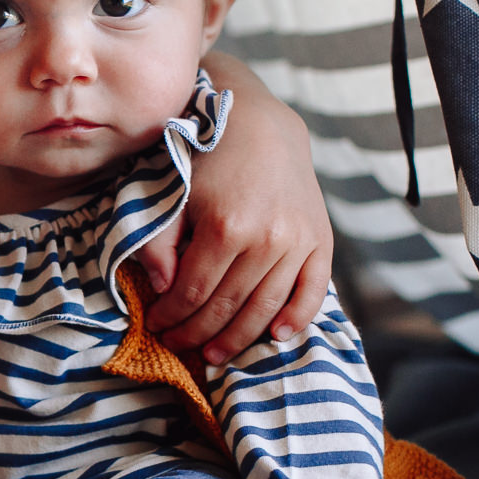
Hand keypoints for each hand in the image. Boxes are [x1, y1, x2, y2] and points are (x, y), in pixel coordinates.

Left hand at [138, 53, 331, 364]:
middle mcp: (269, 239)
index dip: (172, 316)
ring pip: (267, 307)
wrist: (259, 123)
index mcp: (227, 228)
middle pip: (229, 306)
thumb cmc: (205, 158)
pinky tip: (278, 338)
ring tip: (216, 355)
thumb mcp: (171, 194)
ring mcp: (299, 241)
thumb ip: (160, 243)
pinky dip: (298, 318)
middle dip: (198, 333)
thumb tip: (161, 289)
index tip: (156, 326)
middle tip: (178, 345)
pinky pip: (314, 290)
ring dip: (240, 338)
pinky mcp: (321, 239)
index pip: (194, 292)